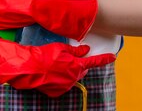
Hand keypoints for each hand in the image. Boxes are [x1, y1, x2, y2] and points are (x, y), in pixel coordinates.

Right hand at [0, 37, 115, 96]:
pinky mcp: (57, 92)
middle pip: (82, 70)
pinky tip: (51, 73)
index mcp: (76, 65)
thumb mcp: (61, 48)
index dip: (104, 59)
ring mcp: (65, 86)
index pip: (94, 62)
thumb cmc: (44, 54)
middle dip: (79, 64)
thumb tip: (86, 50)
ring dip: (69, 71)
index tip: (113, 57)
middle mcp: (73, 77)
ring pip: (72, 77)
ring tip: (56, 64)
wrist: (29, 68)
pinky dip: (60, 79)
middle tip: (68, 57)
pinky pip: (63, 84)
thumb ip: (76, 51)